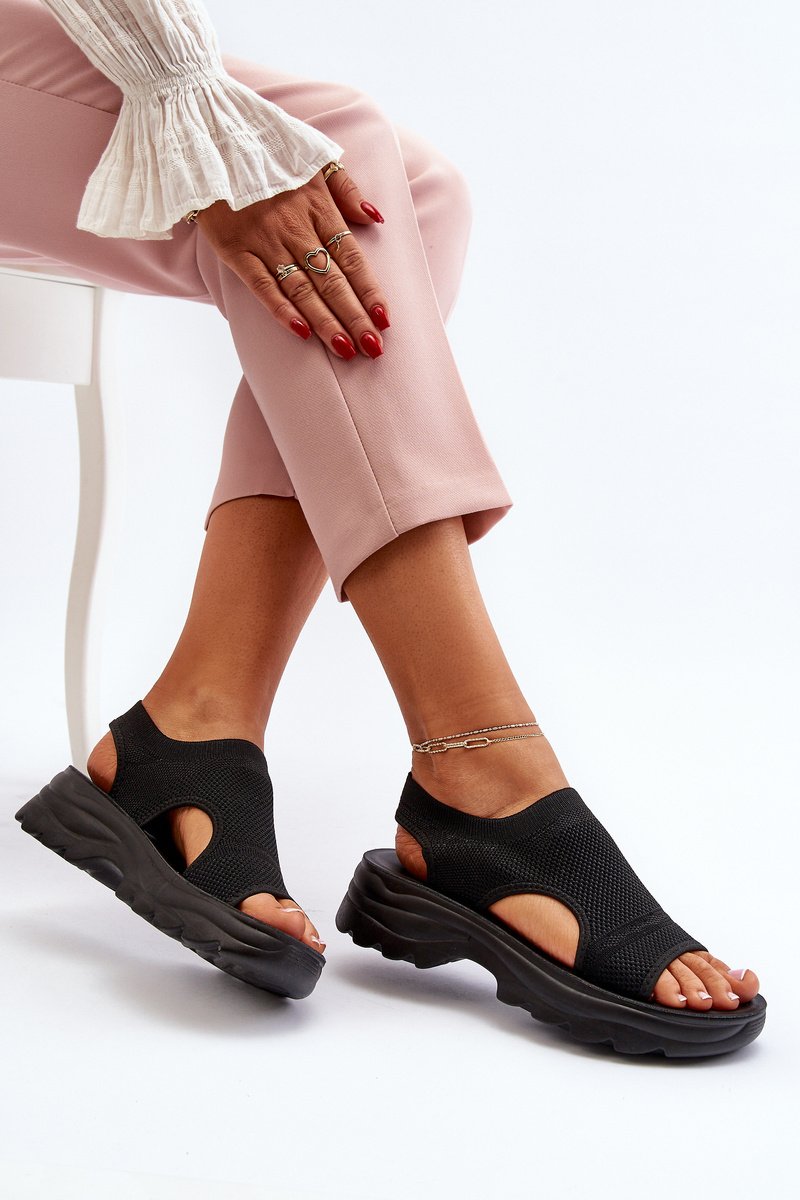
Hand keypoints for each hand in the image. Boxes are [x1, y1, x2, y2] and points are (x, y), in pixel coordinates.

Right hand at [194, 165, 390, 359]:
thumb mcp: (313, 156)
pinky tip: (301, 332)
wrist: (209, 136)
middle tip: (373, 347)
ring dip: (326, 322)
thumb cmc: (266, 150)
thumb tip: (374, 218)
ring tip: (345, 349)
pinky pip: (262, 285)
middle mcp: (295, 228)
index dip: (369, 290)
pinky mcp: (236, 250)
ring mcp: (265, 241)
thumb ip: (346, 189)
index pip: (351, 258)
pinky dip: (281, 309)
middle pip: (332, 280)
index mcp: (317, 207)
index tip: (384, 319)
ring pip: (302, 289)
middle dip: (354, 316)